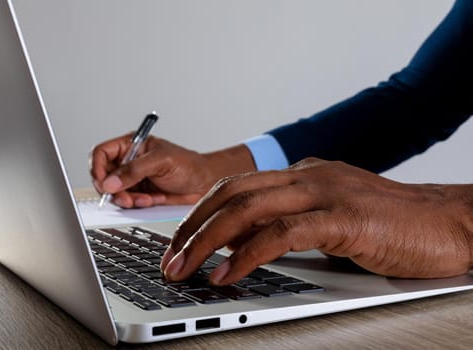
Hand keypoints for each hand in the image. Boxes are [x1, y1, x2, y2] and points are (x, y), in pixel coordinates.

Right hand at [90, 134, 255, 207]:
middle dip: (113, 190)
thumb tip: (110, 181)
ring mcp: (133, 180)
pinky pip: (127, 203)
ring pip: (114, 193)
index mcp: (131, 145)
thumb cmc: (189, 165)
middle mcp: (128, 162)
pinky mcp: (139, 195)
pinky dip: (136, 205)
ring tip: (145, 200)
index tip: (104, 183)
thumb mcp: (162, 161)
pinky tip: (151, 201)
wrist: (205, 184)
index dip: (97, 168)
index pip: (101, 153)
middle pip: (103, 176)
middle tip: (126, 198)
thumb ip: (135, 170)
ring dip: (127, 200)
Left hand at [161, 157, 472, 284]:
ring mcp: (325, 193)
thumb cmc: (394, 225)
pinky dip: (245, 255)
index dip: (202, 214)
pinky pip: (280, 234)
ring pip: (248, 209)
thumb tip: (244, 244)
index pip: (237, 187)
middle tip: (169, 258)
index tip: (180, 241)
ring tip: (183, 268)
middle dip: (192, 227)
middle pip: (232, 194)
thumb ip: (290, 223)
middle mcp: (308, 176)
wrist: (451, 223)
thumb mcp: (331, 219)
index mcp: (303, 175)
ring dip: (207, 241)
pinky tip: (224, 274)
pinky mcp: (344, 218)